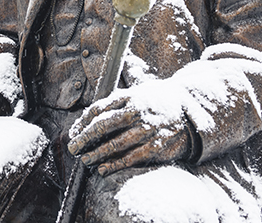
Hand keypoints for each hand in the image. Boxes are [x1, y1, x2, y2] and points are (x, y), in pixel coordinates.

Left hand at [67, 93, 190, 175]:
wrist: (188, 109)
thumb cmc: (155, 101)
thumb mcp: (136, 92)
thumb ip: (114, 103)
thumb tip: (87, 117)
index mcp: (128, 97)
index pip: (98, 110)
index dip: (82, 123)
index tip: (73, 133)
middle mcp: (136, 112)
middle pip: (102, 126)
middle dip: (84, 139)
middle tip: (73, 148)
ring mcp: (145, 130)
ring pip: (114, 144)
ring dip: (96, 154)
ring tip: (84, 159)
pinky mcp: (155, 146)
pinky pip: (130, 158)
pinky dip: (114, 165)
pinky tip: (103, 169)